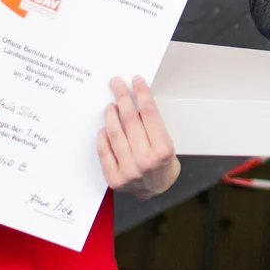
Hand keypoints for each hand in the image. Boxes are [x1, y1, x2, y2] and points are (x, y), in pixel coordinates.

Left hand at [99, 75, 180, 200]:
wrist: (156, 188)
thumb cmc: (162, 162)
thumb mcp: (166, 142)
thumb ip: (152, 124)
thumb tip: (134, 98)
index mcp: (163, 149)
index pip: (149, 113)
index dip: (142, 94)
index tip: (136, 81)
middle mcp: (145, 160)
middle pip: (130, 120)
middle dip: (123, 97)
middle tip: (116, 84)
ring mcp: (128, 171)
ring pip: (114, 133)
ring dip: (111, 114)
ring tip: (110, 105)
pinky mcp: (114, 178)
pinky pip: (104, 150)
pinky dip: (103, 135)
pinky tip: (105, 126)